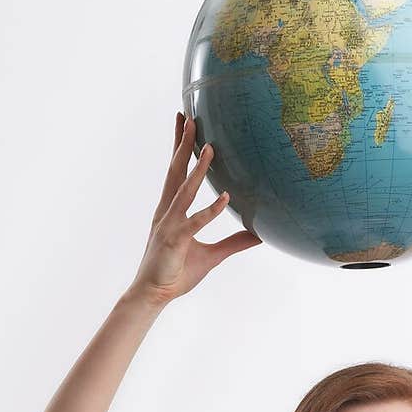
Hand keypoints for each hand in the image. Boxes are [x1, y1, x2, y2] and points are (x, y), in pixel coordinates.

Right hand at [128, 112, 262, 305]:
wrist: (153, 295)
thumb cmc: (175, 273)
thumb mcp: (211, 256)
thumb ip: (233, 242)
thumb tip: (258, 235)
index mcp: (171, 210)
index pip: (176, 172)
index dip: (179, 146)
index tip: (183, 121)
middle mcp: (167, 212)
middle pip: (175, 171)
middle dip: (182, 144)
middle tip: (189, 117)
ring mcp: (169, 225)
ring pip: (185, 191)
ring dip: (198, 170)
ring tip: (210, 148)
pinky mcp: (175, 241)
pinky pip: (195, 222)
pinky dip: (211, 210)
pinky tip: (226, 198)